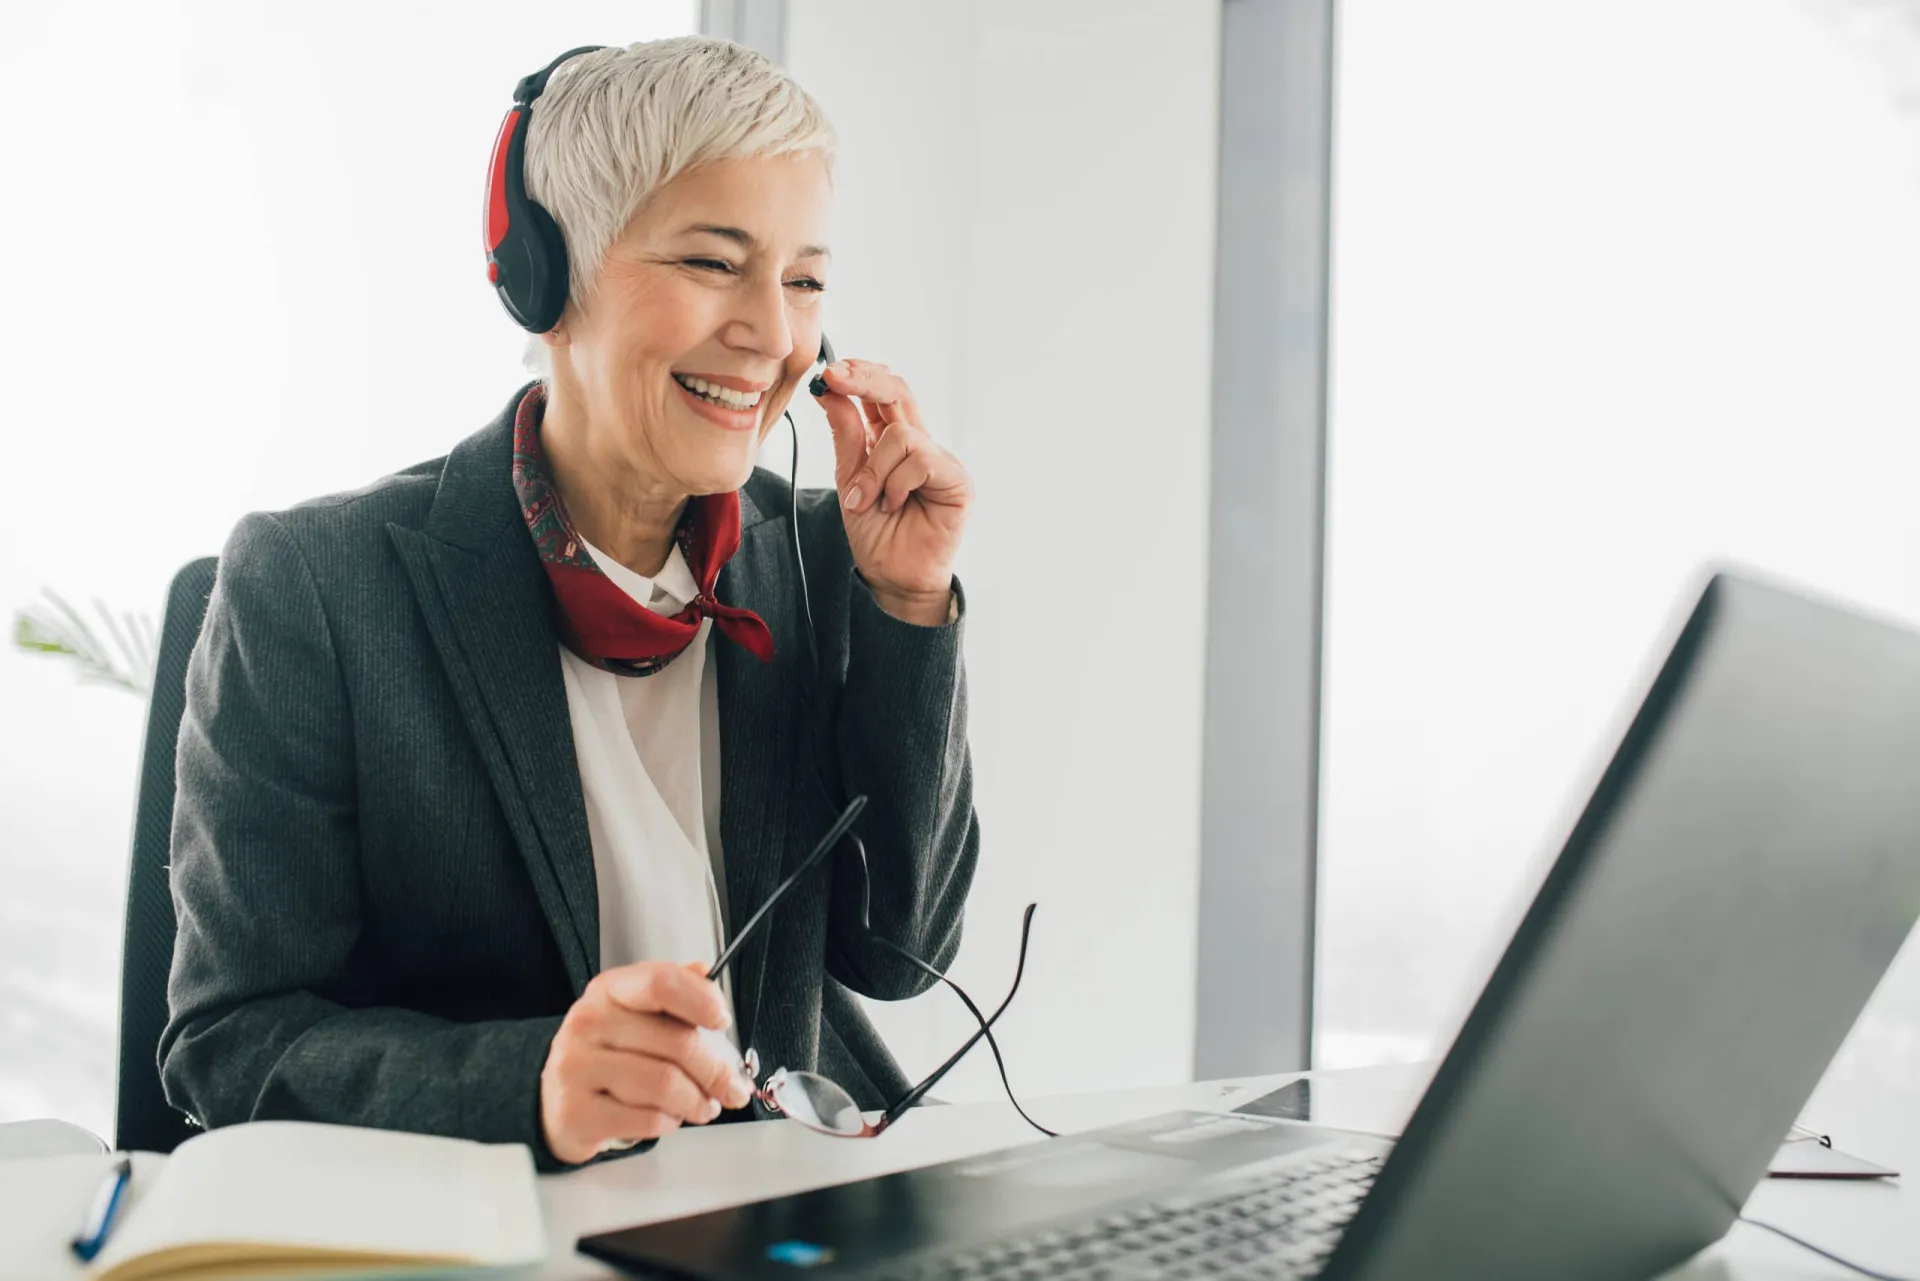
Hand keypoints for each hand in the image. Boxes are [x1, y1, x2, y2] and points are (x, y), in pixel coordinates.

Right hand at [539, 960, 752, 1163]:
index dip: (701, 1000)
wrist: (553, 1100)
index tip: (722, 1021)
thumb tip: (705, 974)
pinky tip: (667, 1118)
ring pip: (665, 1084)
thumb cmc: (606, 1055)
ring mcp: (576, 1067)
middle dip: (716, 1072)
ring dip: (696, 1101)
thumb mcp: (634, 1014)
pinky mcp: (575, 1112)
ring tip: (702, 1105)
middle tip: (731, 1088)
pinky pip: (647, 1119)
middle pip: (676, 1043)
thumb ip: (674, 992)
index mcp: (609, 990)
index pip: (661, 982)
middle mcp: (588, 1023)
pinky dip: (670, 1123)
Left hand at [814, 359, 971, 625]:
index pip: (882, 393)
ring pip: (901, 434)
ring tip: (868, 501)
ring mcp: (940, 461)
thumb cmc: (876, 534)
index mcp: (894, 442)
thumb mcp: (849, 480)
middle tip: (835, 377)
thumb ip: (846, 436)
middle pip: (899, 391)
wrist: (893, 579)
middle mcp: (920, 445)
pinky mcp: (956, 480)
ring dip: (873, 468)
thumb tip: (831, 390)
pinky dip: (895, 483)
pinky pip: (919, 459)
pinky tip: (894, 506)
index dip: (858, 375)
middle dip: (865, 380)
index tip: (829, 372)